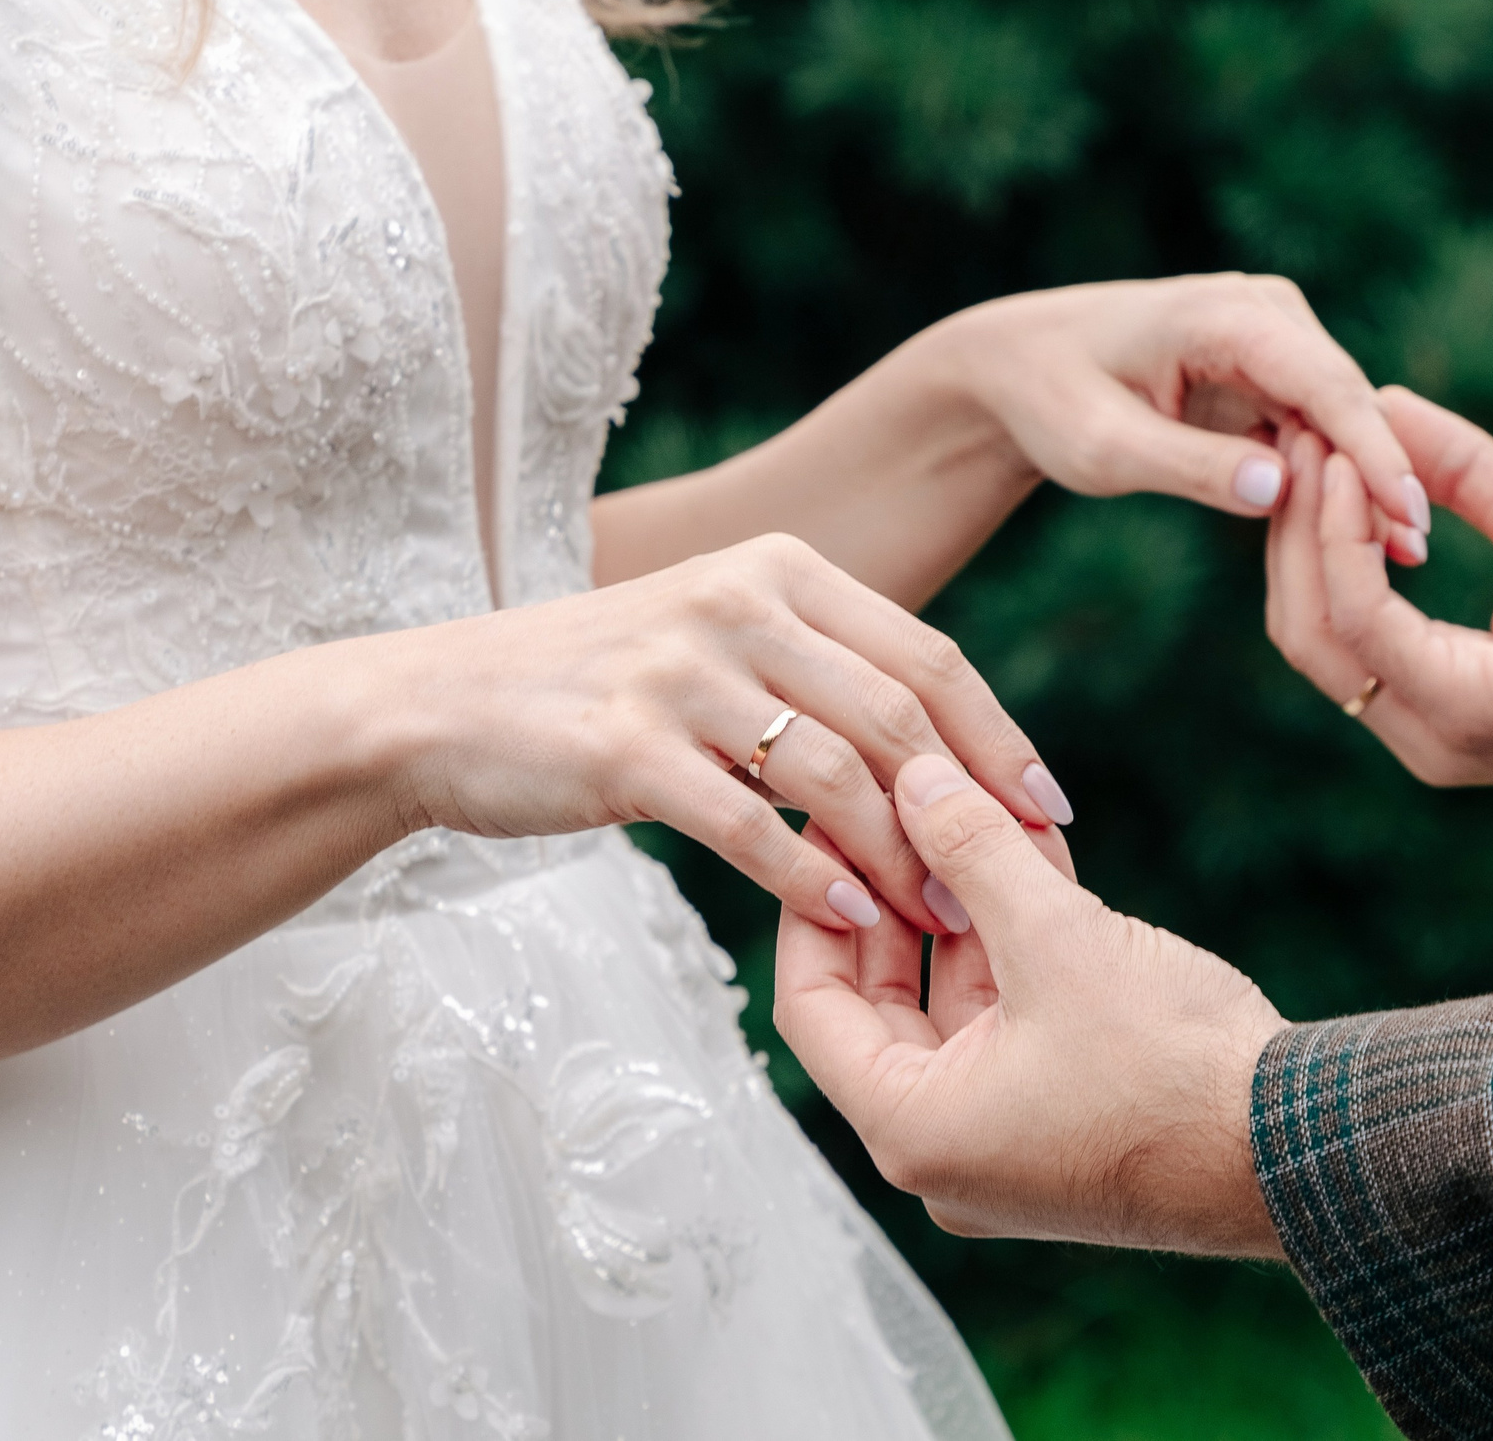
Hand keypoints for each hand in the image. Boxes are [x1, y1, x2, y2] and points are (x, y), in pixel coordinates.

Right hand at [399, 534, 1062, 933]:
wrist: (443, 704)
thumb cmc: (601, 688)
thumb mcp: (721, 642)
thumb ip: (821, 673)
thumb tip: (943, 756)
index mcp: (781, 570)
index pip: (929, 658)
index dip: (999, 743)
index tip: (1049, 815)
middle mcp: (739, 603)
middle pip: (897, 716)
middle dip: (966, 813)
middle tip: (1006, 888)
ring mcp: (680, 671)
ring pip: (833, 774)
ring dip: (899, 858)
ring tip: (937, 921)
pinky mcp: (626, 745)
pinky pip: (747, 824)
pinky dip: (809, 878)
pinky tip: (850, 920)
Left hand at [774, 754, 1287, 1255]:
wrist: (1302, 1149)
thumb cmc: (1175, 1067)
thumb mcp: (1057, 938)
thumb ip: (975, 851)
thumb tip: (915, 782)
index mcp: (913, 1128)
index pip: (810, 1002)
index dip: (814, 899)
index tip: (832, 821)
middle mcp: (944, 1150)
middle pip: (879, 1000)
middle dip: (897, 894)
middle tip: (899, 803)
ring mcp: (1006, 1144)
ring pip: (954, 1005)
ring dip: (967, 910)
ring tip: (975, 812)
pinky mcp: (1064, 1125)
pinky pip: (1012, 1024)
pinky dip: (1017, 950)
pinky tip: (1034, 862)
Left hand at [937, 275, 1430, 561]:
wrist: (1017, 369)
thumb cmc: (1049, 400)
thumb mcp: (1103, 448)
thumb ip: (1189, 467)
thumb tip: (1280, 490)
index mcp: (1225, 315)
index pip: (1325, 385)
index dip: (1374, 452)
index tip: (1409, 514)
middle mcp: (1265, 312)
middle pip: (1346, 402)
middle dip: (1381, 477)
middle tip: (1414, 559)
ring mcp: (1274, 338)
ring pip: (1341, 419)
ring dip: (1364, 484)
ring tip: (1400, 559)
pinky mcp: (1271, 372)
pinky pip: (1316, 430)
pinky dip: (1333, 480)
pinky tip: (1361, 538)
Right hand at [1265, 388, 1492, 802]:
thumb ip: (1464, 475)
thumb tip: (1387, 407)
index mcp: (1435, 691)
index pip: (1326, 615)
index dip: (1307, 525)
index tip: (1310, 436)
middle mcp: (1419, 724)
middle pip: (1299, 624)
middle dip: (1290, 521)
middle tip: (1295, 429)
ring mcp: (1435, 727)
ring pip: (1313, 626)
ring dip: (1307, 524)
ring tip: (1320, 441)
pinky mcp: (1464, 709)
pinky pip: (1367, 622)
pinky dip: (1346, 546)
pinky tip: (1359, 478)